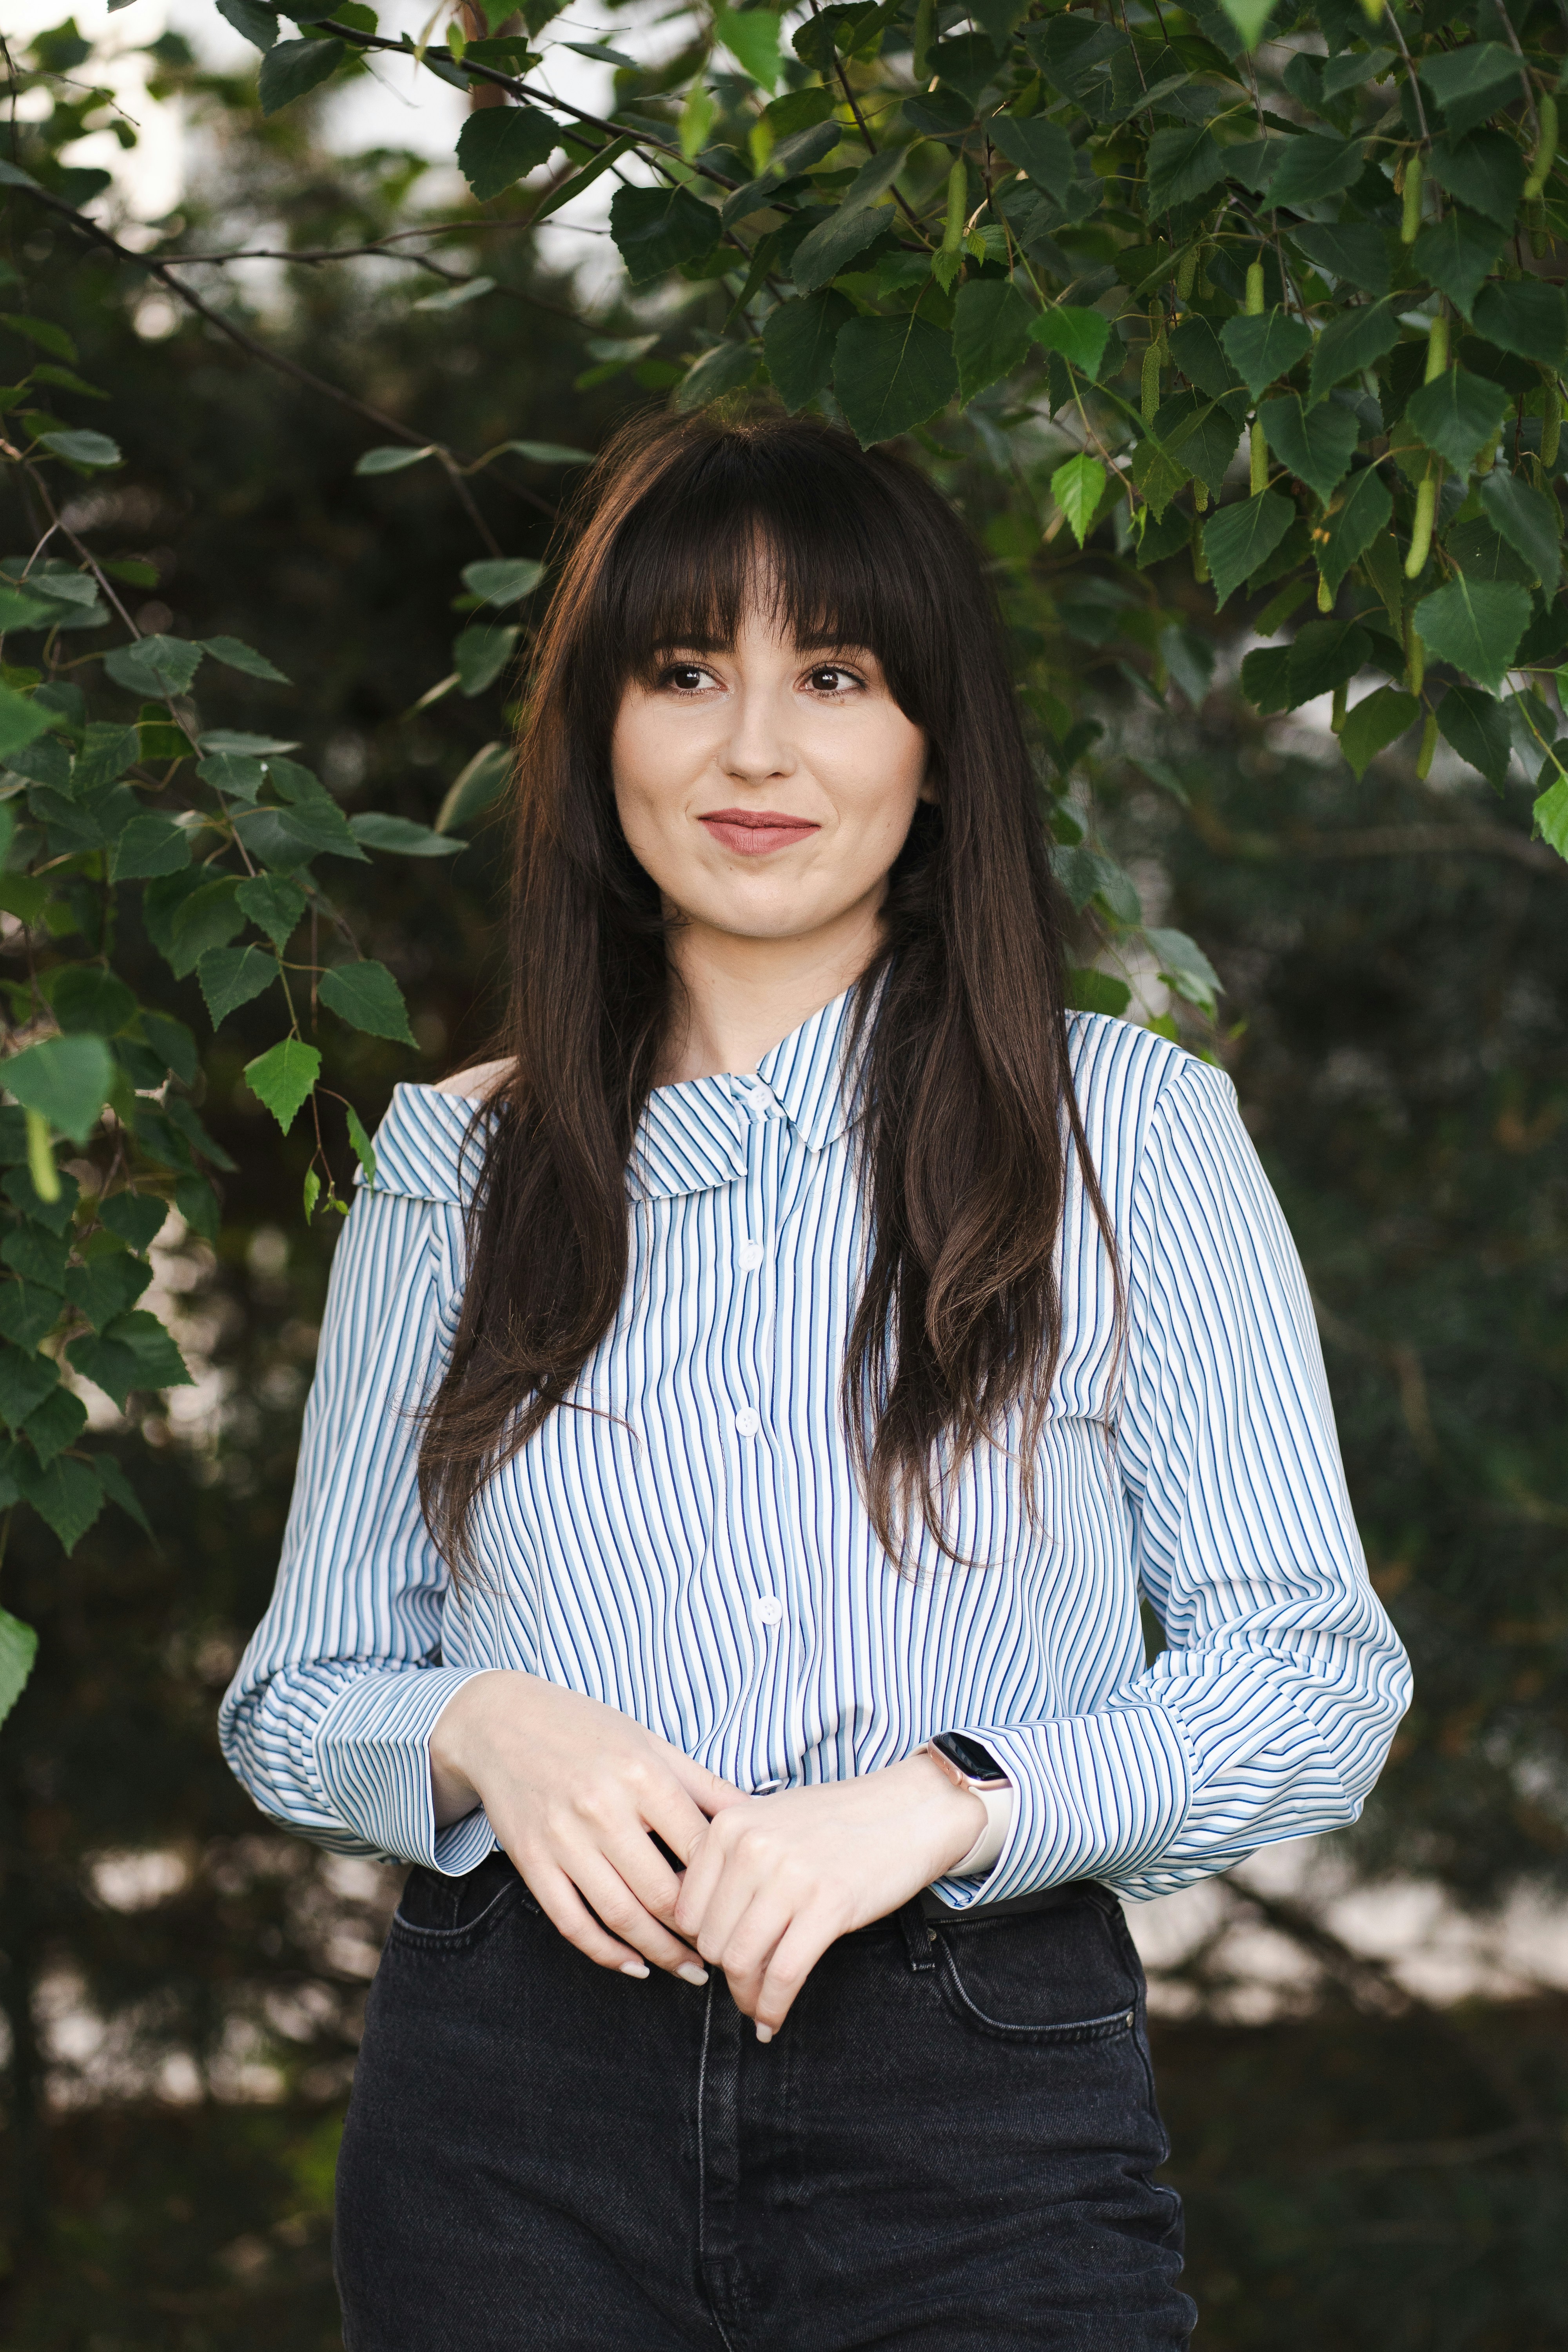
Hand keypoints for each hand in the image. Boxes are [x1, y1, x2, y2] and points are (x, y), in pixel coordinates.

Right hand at [429, 1671, 748, 1982]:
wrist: (501, 1722)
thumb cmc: (587, 1730)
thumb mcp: (651, 1743)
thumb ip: (703, 1785)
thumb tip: (758, 1816)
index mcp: (641, 1775)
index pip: (698, 1848)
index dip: (727, 1885)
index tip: (746, 1906)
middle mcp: (603, 1809)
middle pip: (663, 1892)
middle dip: (699, 1931)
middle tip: (724, 1948)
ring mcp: (563, 1839)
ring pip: (621, 1916)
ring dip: (661, 1952)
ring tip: (690, 1969)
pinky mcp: (532, 1862)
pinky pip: (573, 1922)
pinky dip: (606, 1953)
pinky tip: (635, 1965)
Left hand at [671, 1752, 985, 2038]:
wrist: (910, 1809)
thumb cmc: (839, 1820)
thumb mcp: (768, 1821)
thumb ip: (728, 1860)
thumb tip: (693, 1924)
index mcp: (729, 1825)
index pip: (685, 1909)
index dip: (700, 1943)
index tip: (720, 1956)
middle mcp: (752, 1847)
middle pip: (710, 1941)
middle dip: (725, 1972)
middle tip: (745, 1982)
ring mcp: (790, 1876)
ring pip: (741, 1962)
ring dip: (746, 1997)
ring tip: (756, 2006)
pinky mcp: (828, 1905)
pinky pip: (785, 1974)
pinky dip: (773, 2007)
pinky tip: (772, 2019)